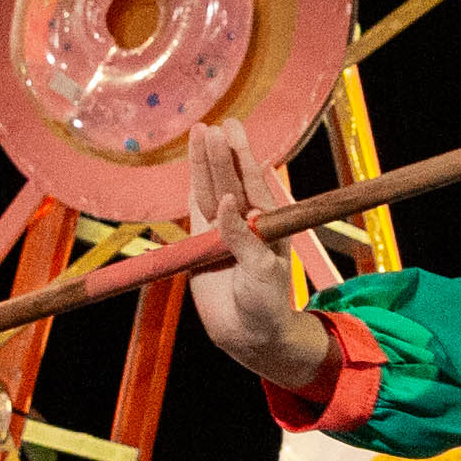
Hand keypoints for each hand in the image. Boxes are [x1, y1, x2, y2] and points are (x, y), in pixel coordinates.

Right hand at [182, 121, 331, 388]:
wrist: (248, 334)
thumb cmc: (267, 303)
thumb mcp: (261, 271)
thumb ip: (242, 238)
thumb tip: (224, 204)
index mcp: (268, 224)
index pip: (253, 183)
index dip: (243, 157)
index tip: (234, 132)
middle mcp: (246, 222)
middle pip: (229, 180)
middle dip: (221, 153)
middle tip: (213, 125)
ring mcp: (222, 231)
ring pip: (209, 190)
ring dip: (204, 164)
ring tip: (199, 132)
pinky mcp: (201, 244)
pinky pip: (195, 211)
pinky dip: (192, 189)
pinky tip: (192, 165)